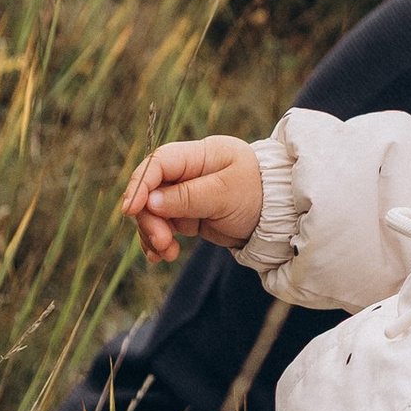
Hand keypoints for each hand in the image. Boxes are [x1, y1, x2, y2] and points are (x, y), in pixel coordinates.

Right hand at [123, 135, 264, 261]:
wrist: (280, 217)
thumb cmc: (258, 195)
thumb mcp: (225, 194)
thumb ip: (188, 197)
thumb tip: (150, 202)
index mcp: (201, 154)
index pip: (159, 163)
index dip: (140, 184)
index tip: (130, 210)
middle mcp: (190, 172)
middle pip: (151, 190)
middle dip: (149, 218)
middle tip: (162, 242)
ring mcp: (187, 194)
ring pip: (153, 211)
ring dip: (153, 233)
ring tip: (166, 253)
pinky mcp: (188, 214)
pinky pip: (163, 225)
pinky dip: (158, 240)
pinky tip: (161, 256)